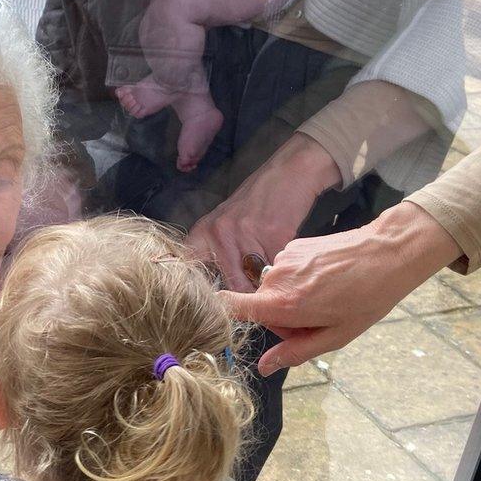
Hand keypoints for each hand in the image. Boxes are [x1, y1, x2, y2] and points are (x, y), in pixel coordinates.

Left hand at [187, 134, 340, 290]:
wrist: (288, 173)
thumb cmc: (256, 203)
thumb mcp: (225, 223)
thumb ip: (215, 254)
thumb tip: (216, 298)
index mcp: (204, 232)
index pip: (191, 269)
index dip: (201, 293)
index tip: (209, 307)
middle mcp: (219, 233)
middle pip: (230, 286)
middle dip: (244, 299)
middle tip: (255, 304)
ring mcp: (245, 234)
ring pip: (255, 283)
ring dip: (266, 290)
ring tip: (273, 285)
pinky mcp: (273, 236)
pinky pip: (277, 271)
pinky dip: (284, 275)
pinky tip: (286, 267)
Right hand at [219, 201, 462, 375]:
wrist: (386, 252)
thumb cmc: (367, 298)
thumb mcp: (336, 336)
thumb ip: (296, 352)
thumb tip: (264, 367)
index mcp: (283, 303)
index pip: (232, 306)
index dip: (222, 315)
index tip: (223, 325)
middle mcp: (276, 278)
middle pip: (263, 306)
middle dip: (284, 319)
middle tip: (319, 321)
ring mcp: (282, 258)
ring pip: (276, 290)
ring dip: (293, 299)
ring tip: (328, 298)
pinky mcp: (292, 245)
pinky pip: (286, 272)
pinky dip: (300, 281)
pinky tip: (328, 281)